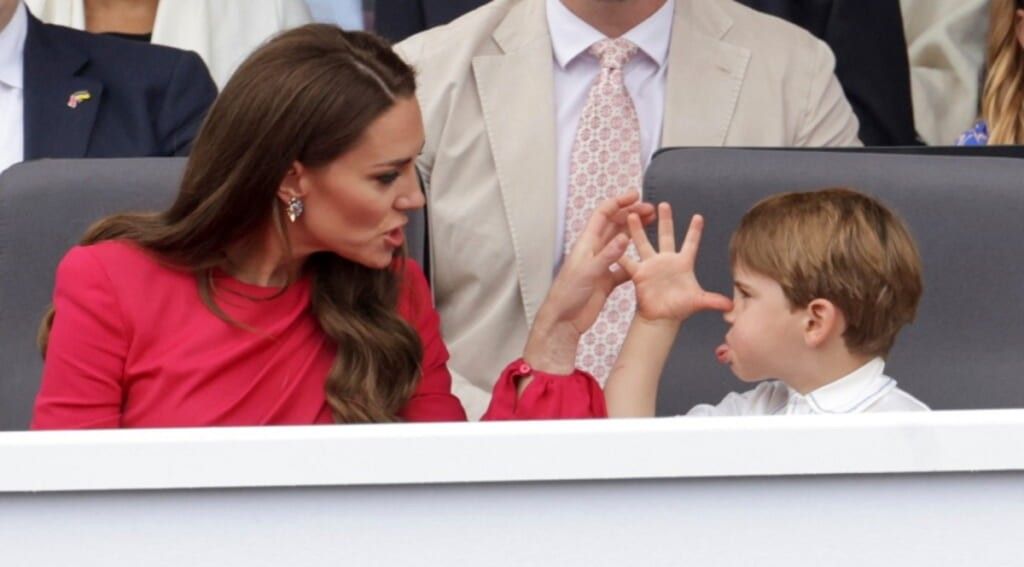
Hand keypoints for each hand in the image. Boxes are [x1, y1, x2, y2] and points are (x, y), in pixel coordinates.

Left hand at [523, 191, 655, 373]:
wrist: (563, 320)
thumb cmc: (568, 294)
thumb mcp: (588, 272)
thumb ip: (607, 255)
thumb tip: (625, 237)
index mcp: (587, 242)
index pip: (603, 214)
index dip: (618, 202)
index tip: (636, 195)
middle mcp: (594, 250)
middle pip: (614, 225)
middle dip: (631, 214)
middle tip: (651, 210)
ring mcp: (601, 265)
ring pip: (620, 243)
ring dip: (634, 232)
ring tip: (652, 225)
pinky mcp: (606, 280)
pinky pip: (624, 266)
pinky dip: (635, 261)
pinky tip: (647, 261)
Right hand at [619, 203, 731, 323]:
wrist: (661, 318)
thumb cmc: (680, 308)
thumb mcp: (698, 301)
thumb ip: (713, 301)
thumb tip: (731, 307)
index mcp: (683, 263)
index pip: (691, 243)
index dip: (694, 231)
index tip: (699, 216)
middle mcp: (666, 260)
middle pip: (666, 236)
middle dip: (665, 220)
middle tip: (663, 204)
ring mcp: (651, 265)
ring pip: (643, 243)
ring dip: (638, 229)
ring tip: (632, 214)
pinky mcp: (639, 273)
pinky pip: (628, 262)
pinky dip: (620, 253)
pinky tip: (613, 241)